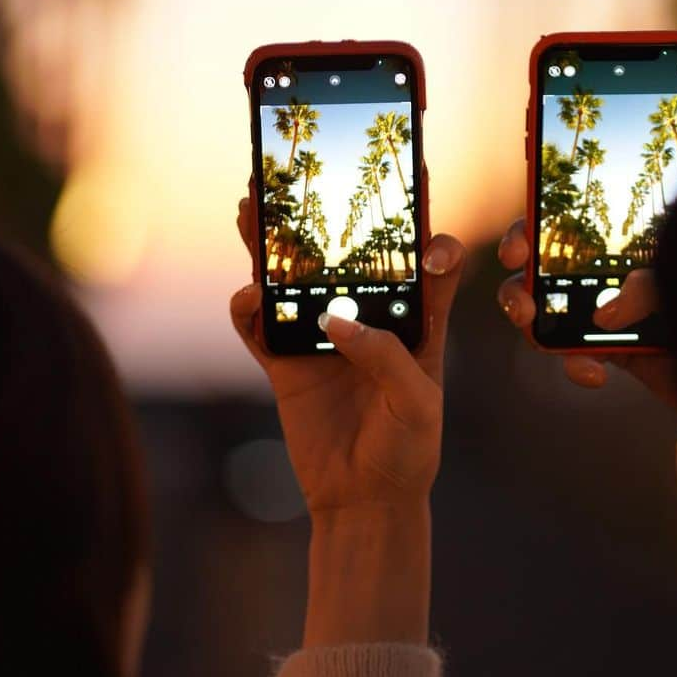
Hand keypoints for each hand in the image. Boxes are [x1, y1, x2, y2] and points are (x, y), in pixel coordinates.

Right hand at [231, 196, 465, 516]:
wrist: (365, 501)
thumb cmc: (409, 450)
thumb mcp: (416, 403)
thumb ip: (384, 357)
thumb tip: (333, 320)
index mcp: (417, 321)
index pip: (425, 262)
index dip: (427, 228)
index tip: (425, 206)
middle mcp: (368, 317)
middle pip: (348, 255)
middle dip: (328, 214)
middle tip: (307, 175)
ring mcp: (323, 336)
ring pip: (296, 278)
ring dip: (273, 245)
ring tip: (252, 208)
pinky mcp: (287, 363)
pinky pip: (260, 327)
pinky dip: (249, 309)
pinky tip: (249, 295)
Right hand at [496, 218, 676, 408]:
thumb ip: (647, 286)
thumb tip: (606, 315)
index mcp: (625, 231)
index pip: (569, 213)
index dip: (533, 223)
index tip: (520, 244)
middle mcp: (608, 265)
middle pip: (545, 260)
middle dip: (520, 273)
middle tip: (521, 288)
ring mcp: (608, 307)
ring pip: (548, 309)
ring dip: (530, 318)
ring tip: (531, 325)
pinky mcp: (614, 348)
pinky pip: (575, 355)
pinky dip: (575, 364)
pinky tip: (594, 373)